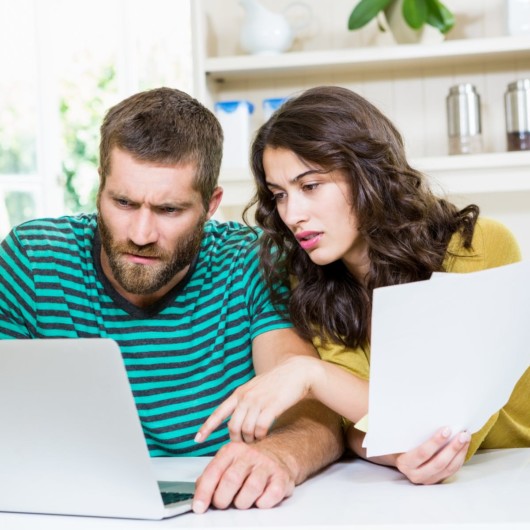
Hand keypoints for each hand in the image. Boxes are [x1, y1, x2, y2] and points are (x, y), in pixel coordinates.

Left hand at [192, 441, 294, 512]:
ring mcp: (267, 465)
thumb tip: (198, 491)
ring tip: (242, 501)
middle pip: (231, 480)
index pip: (214, 471)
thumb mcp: (229, 462)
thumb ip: (213, 474)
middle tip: (223, 504)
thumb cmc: (251, 461)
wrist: (280, 452)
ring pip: (250, 489)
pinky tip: (259, 499)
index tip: (199, 506)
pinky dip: (262, 503)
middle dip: (223, 499)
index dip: (204, 492)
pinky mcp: (281, 477)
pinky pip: (269, 496)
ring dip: (243, 502)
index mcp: (233, 450)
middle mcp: (250, 455)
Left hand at [195, 356, 318, 443]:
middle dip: (237, 440)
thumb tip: (236, 421)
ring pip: (246, 430)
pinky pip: (260, 429)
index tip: (197, 439)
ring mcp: (258, 401)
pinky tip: (265, 435)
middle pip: (233, 427)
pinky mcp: (271, 407)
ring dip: (251, 439)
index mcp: (239, 393)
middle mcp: (246, 397)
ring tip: (257, 440)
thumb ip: (245, 401)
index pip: (219, 413)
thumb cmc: (277, 382)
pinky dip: (261, 436)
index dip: (207, 427)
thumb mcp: (255, 388)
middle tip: (244, 445)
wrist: (297, 372)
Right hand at [393, 427, 470, 484]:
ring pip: (448, 468)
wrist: (398, 458)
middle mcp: (415, 475)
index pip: (423, 453)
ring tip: (466, 438)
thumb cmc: (401, 444)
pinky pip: (451, 471)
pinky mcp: (436, 481)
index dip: (436, 442)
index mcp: (405, 463)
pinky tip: (463, 447)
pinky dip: (459, 458)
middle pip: (439, 462)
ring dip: (459, 452)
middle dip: (453, 448)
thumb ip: (413, 435)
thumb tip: (432, 419)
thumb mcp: (402, 440)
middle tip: (463, 434)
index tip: (447, 429)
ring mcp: (427, 480)